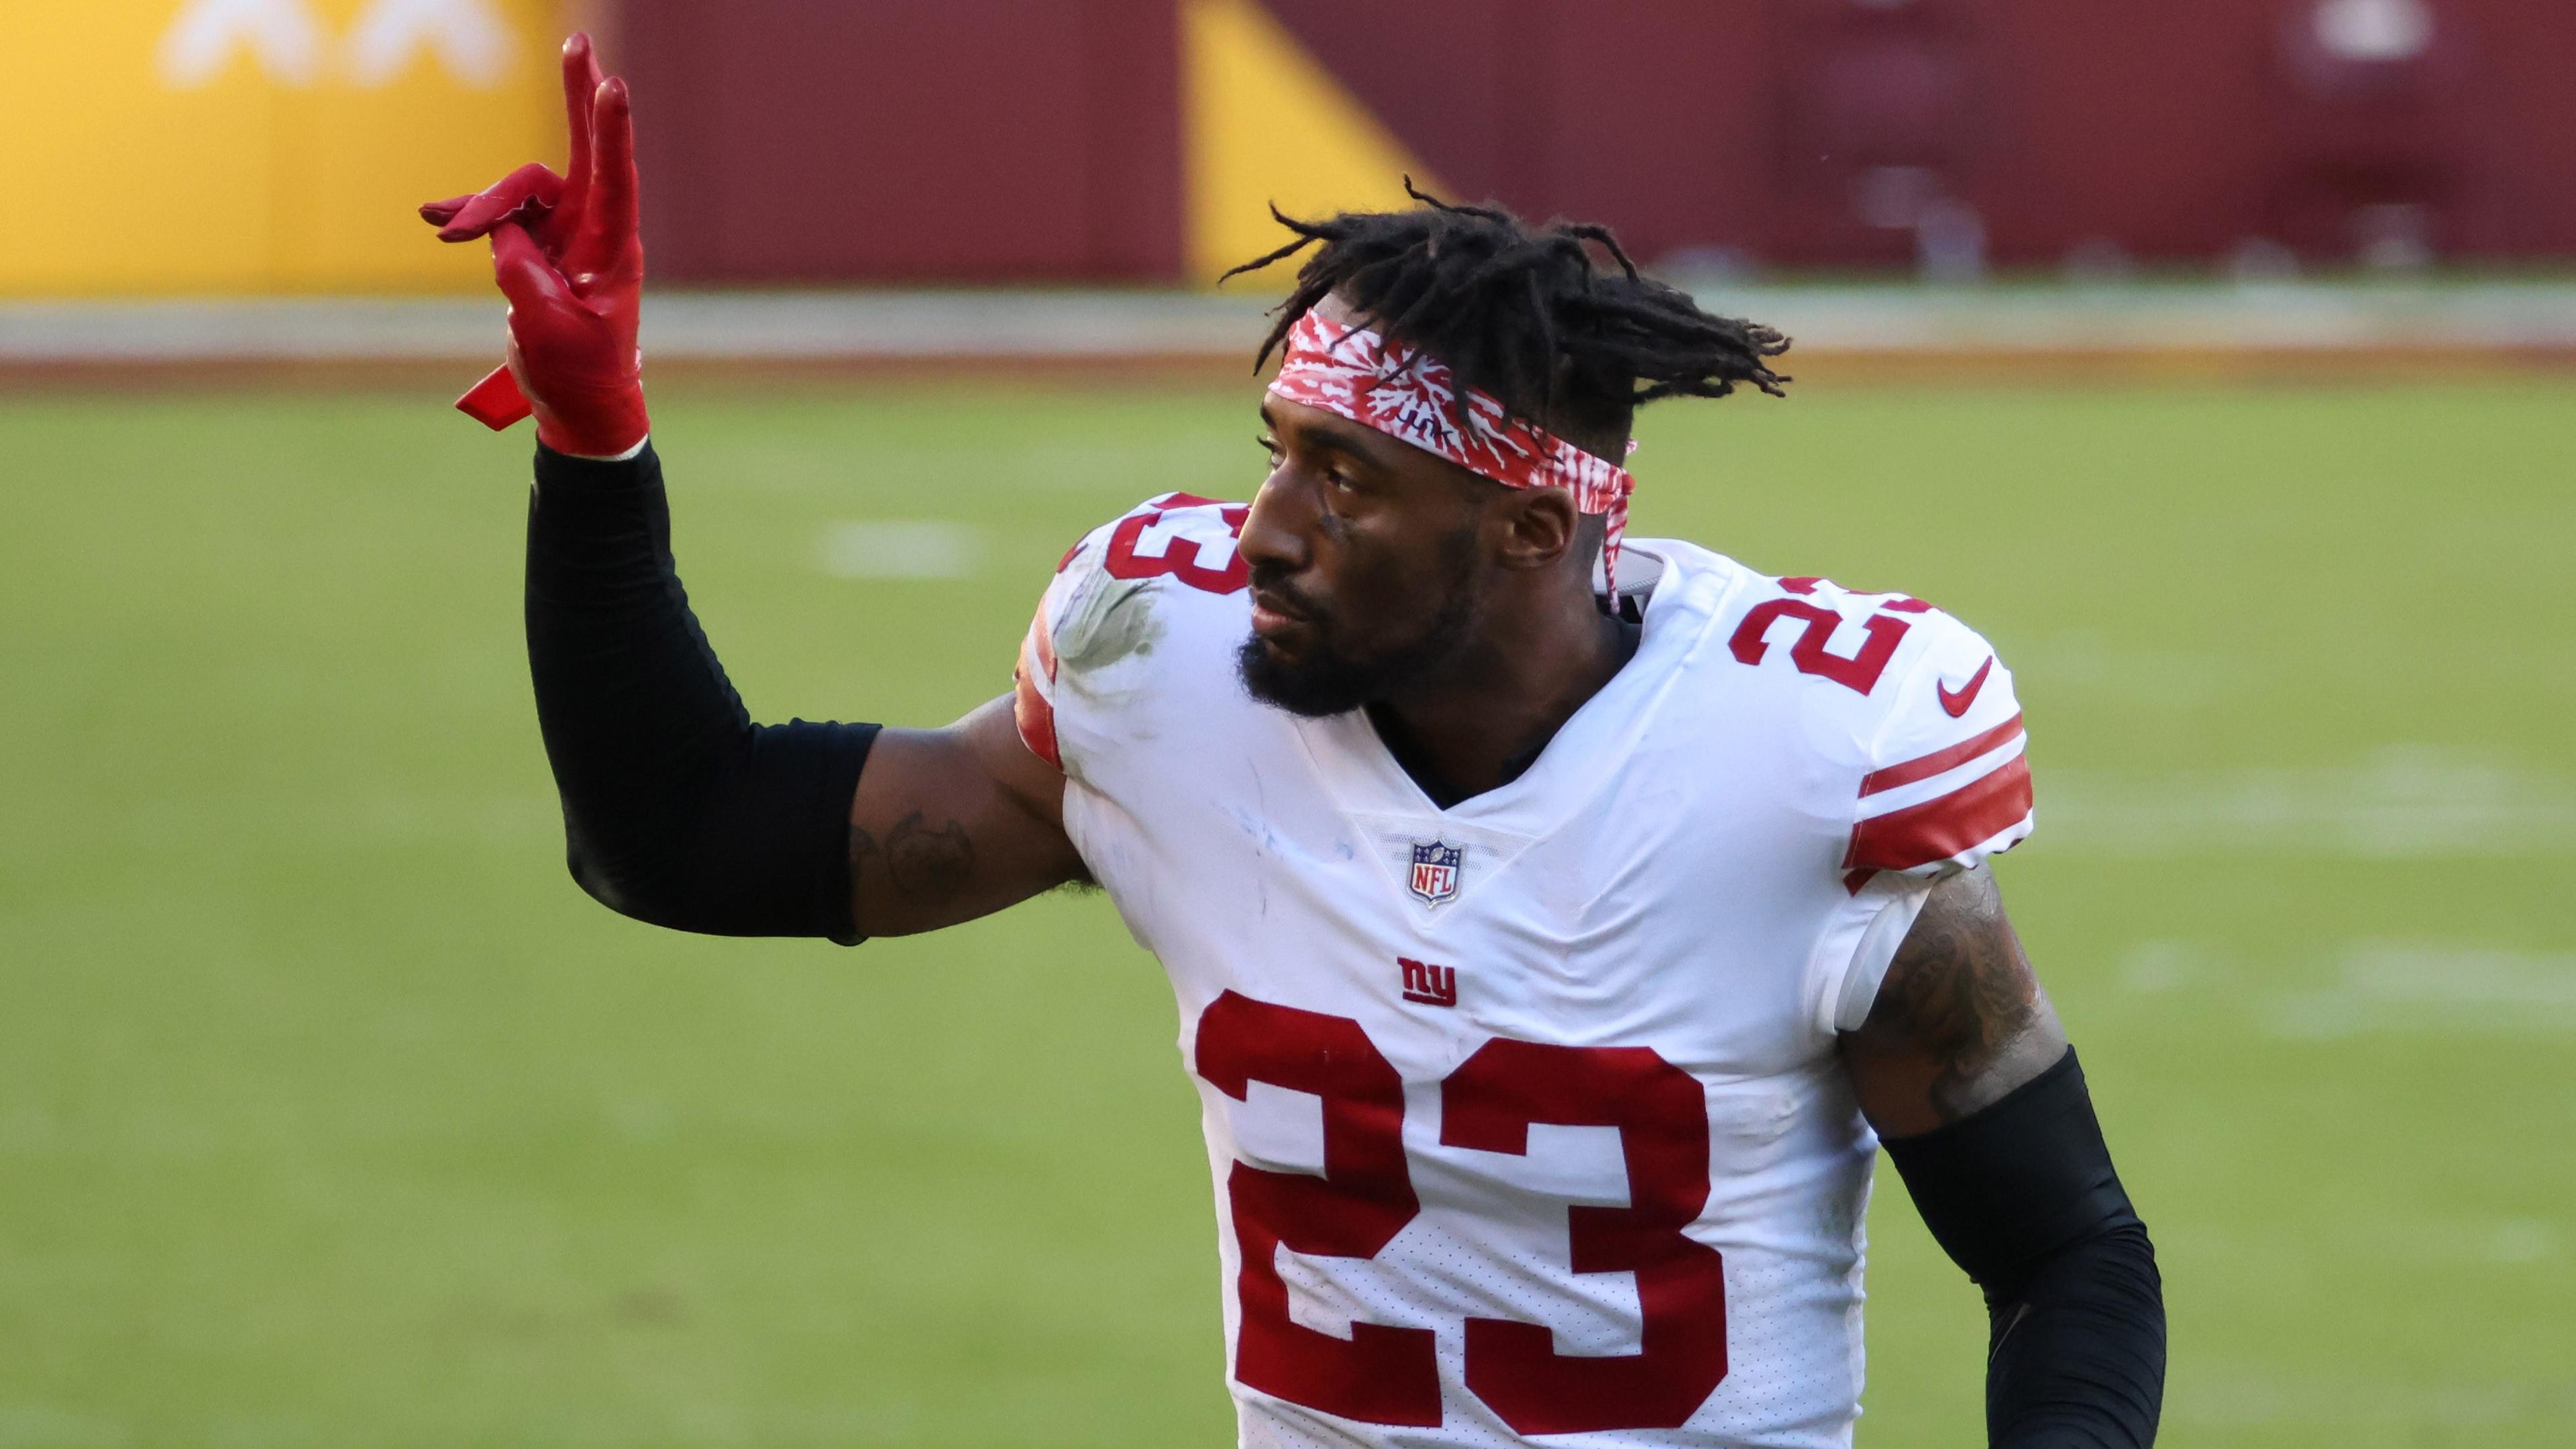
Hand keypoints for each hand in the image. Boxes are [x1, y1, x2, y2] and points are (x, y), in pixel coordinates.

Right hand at [422, 34, 646, 454]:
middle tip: (578, 41)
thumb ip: (524, 276)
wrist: (577, 403)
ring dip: (481, 203)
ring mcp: (566, 233)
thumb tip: (502, 235)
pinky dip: (471, 213)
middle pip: (585, 149)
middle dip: (578, 95)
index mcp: (613, 249)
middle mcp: (594, 230)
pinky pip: (501, 216)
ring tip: (444, 226)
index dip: (612, 131)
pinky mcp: (538, 244)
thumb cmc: (578, 372)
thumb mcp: (549, 329)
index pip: (615, 178)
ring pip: (520, 191)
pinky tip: (437, 216)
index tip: (613, 85)